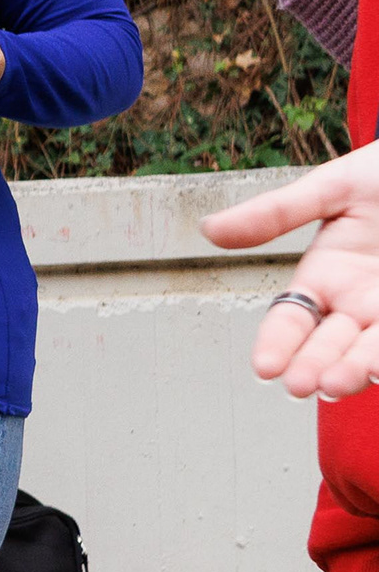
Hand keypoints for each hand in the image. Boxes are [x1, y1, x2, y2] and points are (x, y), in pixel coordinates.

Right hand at [200, 148, 378, 398]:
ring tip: (340, 383)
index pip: (290, 320)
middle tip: (305, 384)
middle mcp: (359, 303)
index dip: (277, 343)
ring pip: (369, 350)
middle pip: (328, 345)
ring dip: (356, 370)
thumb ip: (276, 212)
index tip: (265, 367)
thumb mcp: (334, 186)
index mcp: (326, 277)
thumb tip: (209, 230)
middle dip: (316, 366)